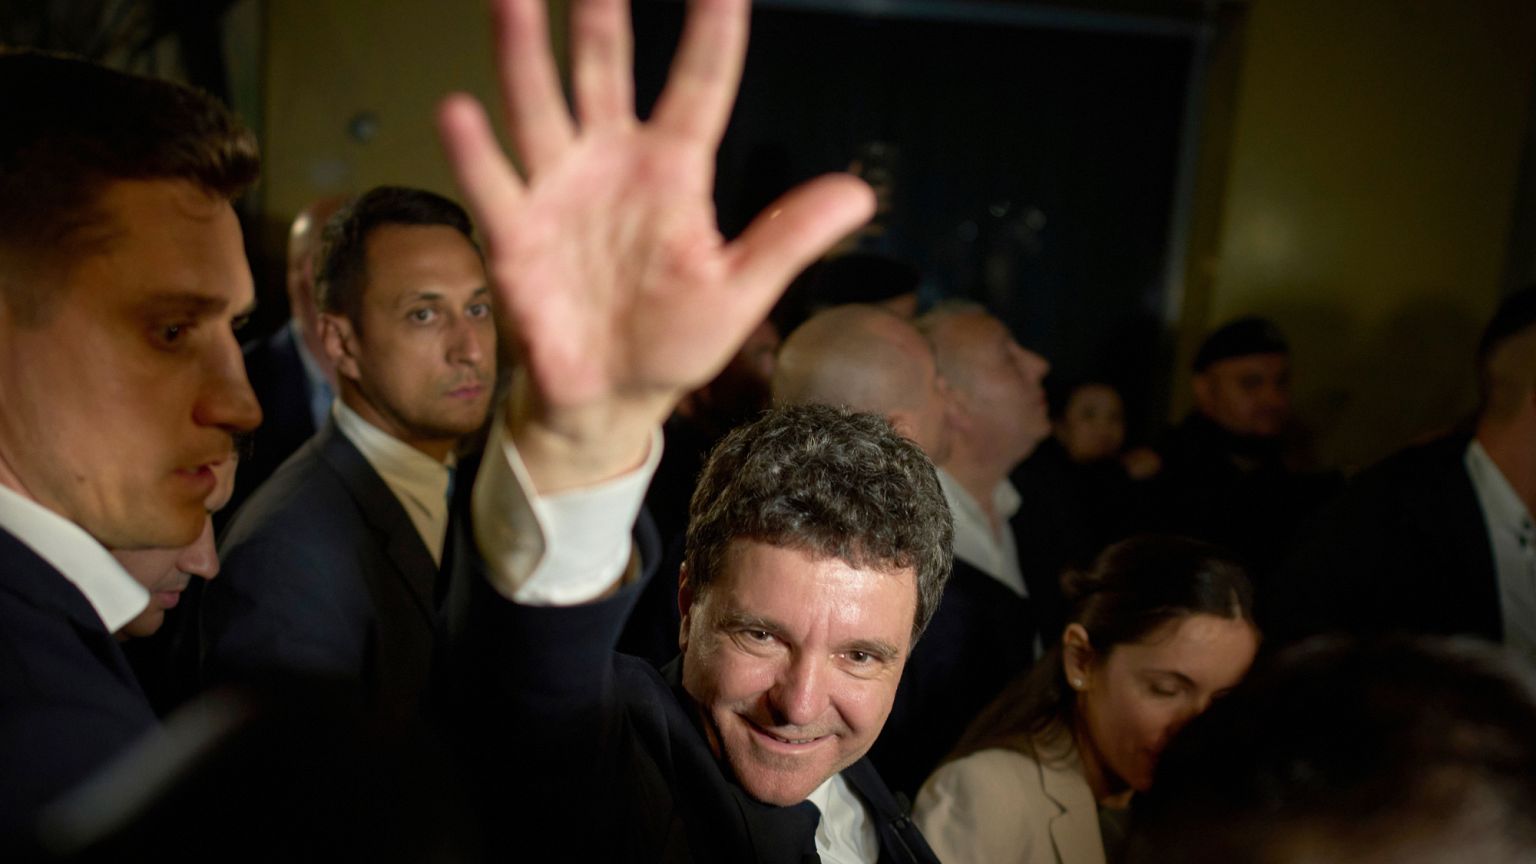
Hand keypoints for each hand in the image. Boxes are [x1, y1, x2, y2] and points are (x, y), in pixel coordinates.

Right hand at [437, 0, 872, 490]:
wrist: (612, 397)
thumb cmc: (676, 338)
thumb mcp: (740, 291)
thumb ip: (789, 239)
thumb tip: (860, 194)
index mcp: (674, 170)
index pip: (699, 86)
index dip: (712, 33)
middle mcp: (611, 163)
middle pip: (606, 73)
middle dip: (601, 18)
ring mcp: (558, 190)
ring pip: (539, 108)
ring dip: (524, 55)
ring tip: (514, 0)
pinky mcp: (515, 232)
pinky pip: (493, 184)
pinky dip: (474, 151)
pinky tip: (458, 110)